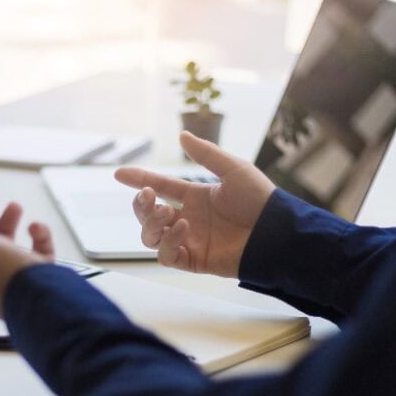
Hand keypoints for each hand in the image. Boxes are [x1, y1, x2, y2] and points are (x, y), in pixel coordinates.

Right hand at [115, 132, 274, 277]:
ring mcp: (189, 241)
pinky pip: (166, 256)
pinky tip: (181, 227)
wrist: (276, 232)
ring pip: (150, 237)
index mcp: (195, 197)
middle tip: (148, 196)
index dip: (139, 180)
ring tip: (168, 213)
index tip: (120, 174)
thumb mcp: (233, 169)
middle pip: (148, 215)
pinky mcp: (194, 261)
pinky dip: (167, 242)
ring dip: (151, 224)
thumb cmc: (260, 200)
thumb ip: (206, 154)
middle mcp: (187, 219)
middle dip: (141, 206)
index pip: (160, 187)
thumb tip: (182, 135)